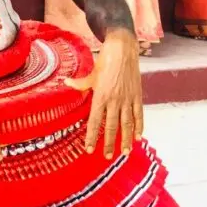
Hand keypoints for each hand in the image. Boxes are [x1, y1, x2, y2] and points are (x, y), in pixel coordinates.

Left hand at [66, 29, 142, 159]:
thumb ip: (81, 83)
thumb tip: (66, 83)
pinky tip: (138, 137)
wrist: (123, 50)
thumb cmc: (106, 61)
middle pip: (111, 126)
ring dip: (125, 139)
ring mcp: (127, 99)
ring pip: (126, 124)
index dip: (92, 136)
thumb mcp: (92, 73)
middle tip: (107, 156)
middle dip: (109, 143)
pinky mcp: (137, 96)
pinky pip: (139, 115)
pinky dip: (139, 126)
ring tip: (125, 152)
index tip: (89, 149)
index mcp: (101, 95)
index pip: (95, 121)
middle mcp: (114, 100)